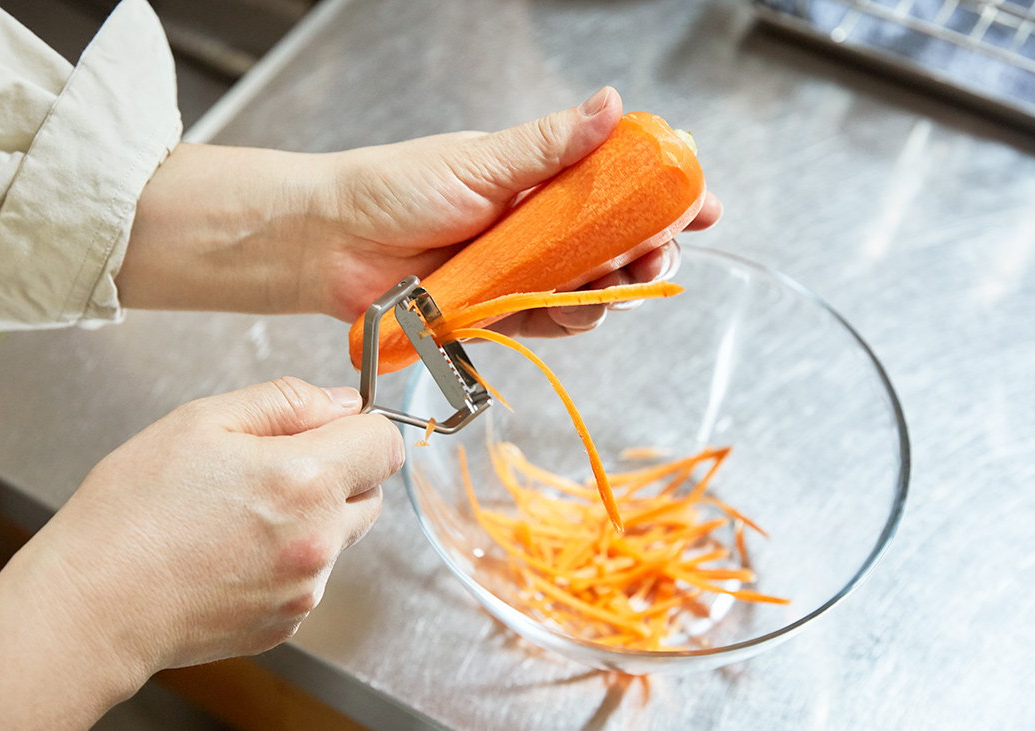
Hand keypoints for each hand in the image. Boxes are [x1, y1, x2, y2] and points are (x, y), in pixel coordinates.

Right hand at [0, 378, 401, 730]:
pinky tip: (230, 553)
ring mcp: (305, 589)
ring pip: (339, 536)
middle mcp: (318, 540)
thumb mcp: (202, 422)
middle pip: (369, 491)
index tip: (330, 428)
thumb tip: (342, 402)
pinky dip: (285, 561)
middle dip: (335, 471)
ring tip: (237, 516)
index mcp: (305, 480)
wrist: (92, 606)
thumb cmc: (132, 511)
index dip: (361, 427)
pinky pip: (309, 577)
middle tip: (266, 469)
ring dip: (310, 518)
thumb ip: (286, 402)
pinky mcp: (286, 623)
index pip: (387, 443)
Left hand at [119, 87, 721, 333]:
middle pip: (619, 245)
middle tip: (655, 255)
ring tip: (605, 283)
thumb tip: (614, 104)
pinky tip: (569, 310)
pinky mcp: (502, 312)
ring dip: (610, 290)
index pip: (620, 186)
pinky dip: (568, 320)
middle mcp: (540, 228)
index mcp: (542, 180)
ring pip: (592, 290)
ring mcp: (523, 272)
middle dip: (649, 252)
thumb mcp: (480, 160)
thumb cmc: (395, 188)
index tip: (702, 207)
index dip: (665, 198)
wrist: (332, 244)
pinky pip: (552, 323)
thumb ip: (550, 143)